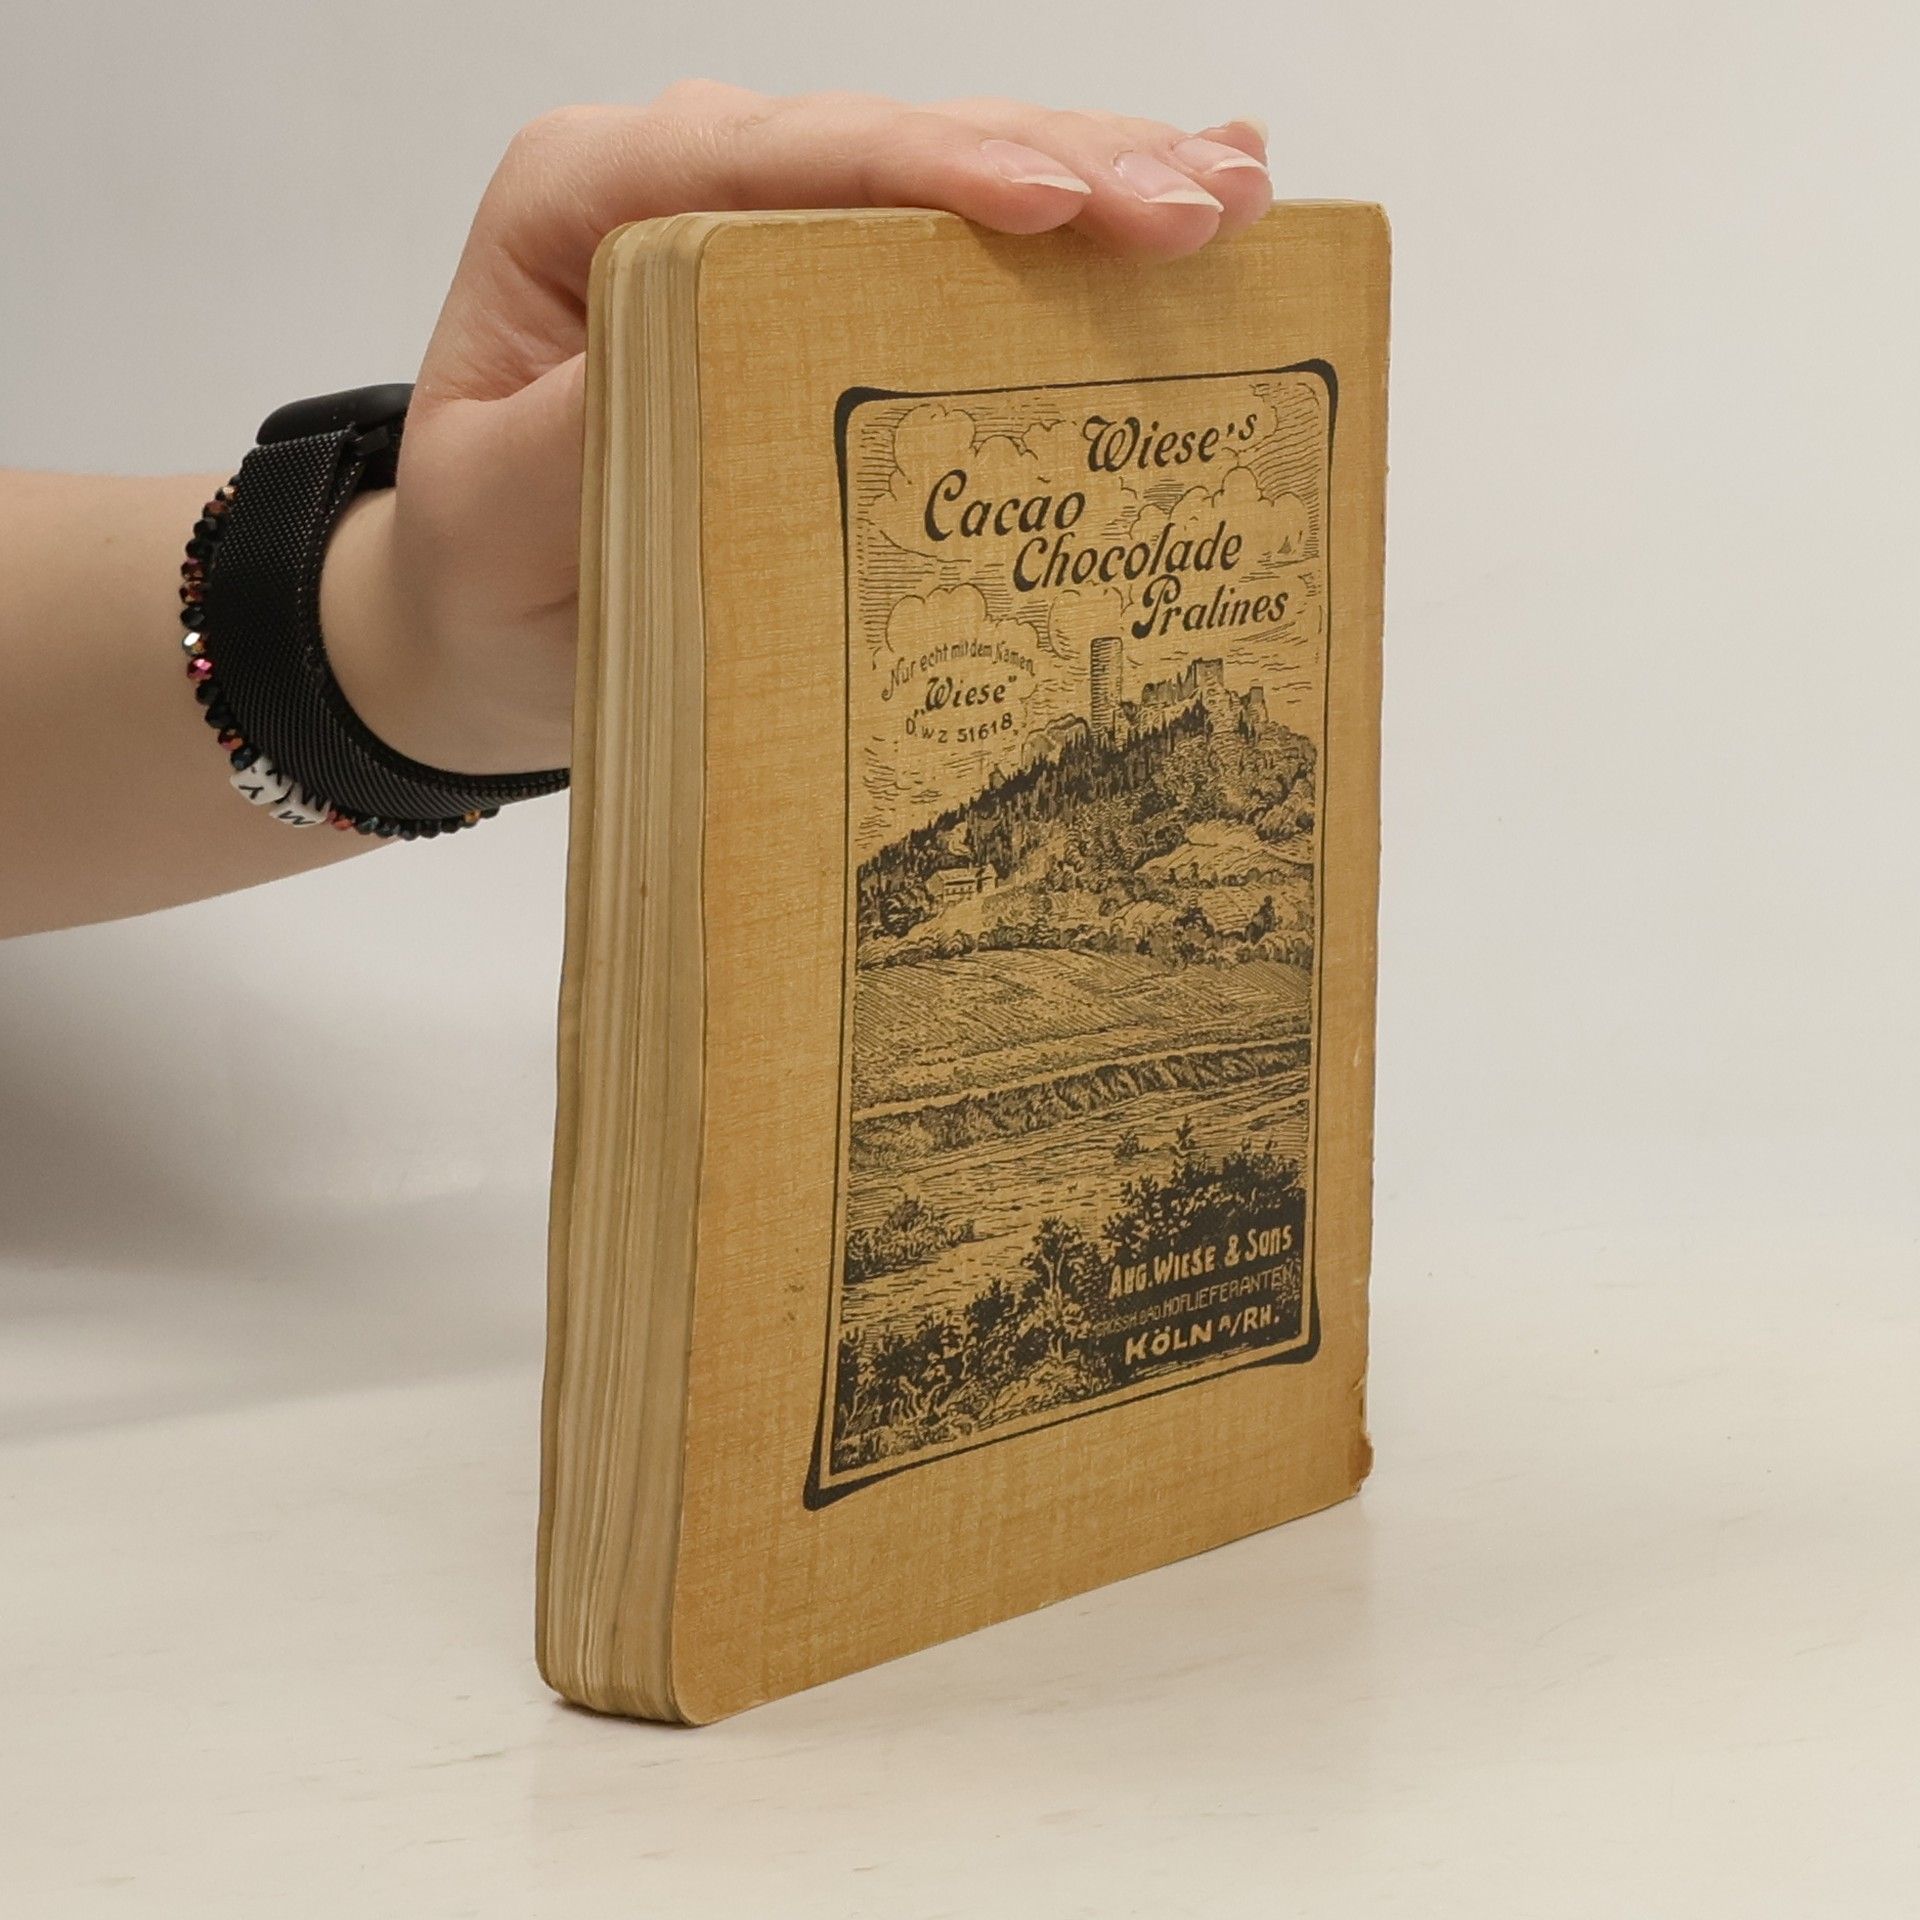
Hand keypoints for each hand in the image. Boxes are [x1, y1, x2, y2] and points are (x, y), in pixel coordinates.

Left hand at [321, 86, 1270, 775]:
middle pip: (888, 148)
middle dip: (1058, 166)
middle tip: (1201, 209)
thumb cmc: (488, 566)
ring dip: (1097, 183)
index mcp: (589, 200)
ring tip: (1233, 198)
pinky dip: (1069, 233)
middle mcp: (690, 184)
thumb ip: (587, 429)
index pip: (771, 159)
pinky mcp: (829, 298)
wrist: (489, 620)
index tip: (1056, 207)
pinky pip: (952, 246)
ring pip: (945, 181)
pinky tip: (1180, 197)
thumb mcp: (501, 514)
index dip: (926, 171)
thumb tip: (730, 357)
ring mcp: (772, 232)